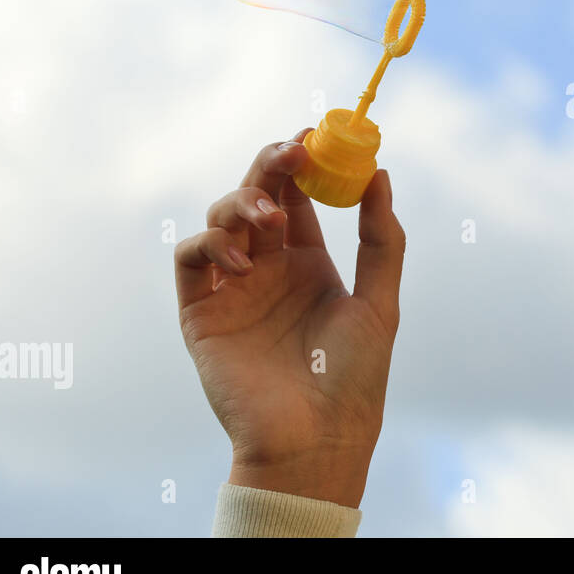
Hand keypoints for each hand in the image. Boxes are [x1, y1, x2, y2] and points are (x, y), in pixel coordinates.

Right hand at [174, 130, 404, 507]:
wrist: (316, 437)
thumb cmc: (354, 376)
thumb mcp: (380, 301)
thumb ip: (382, 239)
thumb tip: (381, 174)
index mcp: (307, 263)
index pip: (296, 197)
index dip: (302, 164)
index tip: (316, 136)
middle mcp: (267, 269)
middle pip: (256, 196)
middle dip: (270, 165)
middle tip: (292, 152)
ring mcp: (232, 288)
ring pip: (220, 217)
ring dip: (243, 203)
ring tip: (271, 221)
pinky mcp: (200, 312)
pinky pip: (191, 258)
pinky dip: (211, 243)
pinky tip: (242, 258)